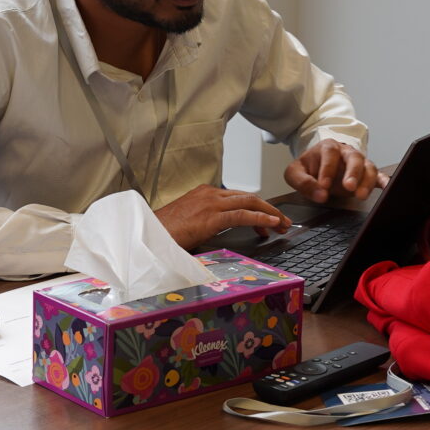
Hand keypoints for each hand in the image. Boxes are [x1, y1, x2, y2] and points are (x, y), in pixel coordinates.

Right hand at [153, 185, 292, 249]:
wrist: (146, 235)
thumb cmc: (162, 232)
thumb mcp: (188, 222)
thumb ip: (205, 222)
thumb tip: (216, 232)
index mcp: (204, 193)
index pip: (238, 196)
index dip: (257, 207)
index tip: (267, 220)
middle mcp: (210, 194)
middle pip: (248, 197)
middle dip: (269, 208)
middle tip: (283, 222)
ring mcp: (211, 203)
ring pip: (250, 202)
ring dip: (270, 213)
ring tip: (283, 225)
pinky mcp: (211, 217)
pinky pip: (242, 215)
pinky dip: (260, 218)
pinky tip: (271, 224)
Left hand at [284, 140, 380, 205]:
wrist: (319, 165)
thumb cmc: (309, 167)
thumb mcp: (296, 172)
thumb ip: (303, 182)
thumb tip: (319, 195)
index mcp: (328, 147)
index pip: (330, 154)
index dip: (328, 169)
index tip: (324, 186)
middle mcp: (346, 153)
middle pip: (354, 157)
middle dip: (352, 172)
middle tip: (348, 187)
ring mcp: (359, 163)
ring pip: (368, 167)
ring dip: (366, 181)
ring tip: (360, 195)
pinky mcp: (366, 174)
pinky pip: (378, 176)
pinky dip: (384, 181)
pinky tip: (386, 188)